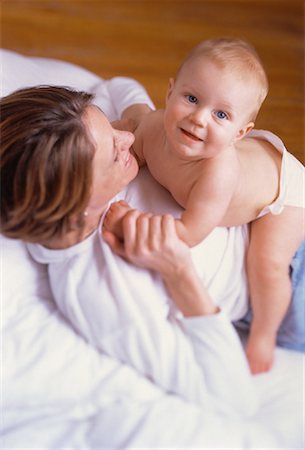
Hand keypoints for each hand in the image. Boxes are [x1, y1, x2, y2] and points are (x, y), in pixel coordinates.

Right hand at [103, 208, 217, 316]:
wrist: (176, 270)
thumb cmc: (154, 260)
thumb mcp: (132, 256)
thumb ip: (117, 245)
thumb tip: (105, 233)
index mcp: (132, 250)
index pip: (129, 220)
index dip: (135, 215)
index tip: (140, 218)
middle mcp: (142, 248)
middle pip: (143, 217)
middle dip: (149, 218)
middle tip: (153, 225)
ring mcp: (156, 245)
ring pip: (155, 218)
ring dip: (159, 220)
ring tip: (161, 229)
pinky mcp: (169, 241)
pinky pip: (167, 219)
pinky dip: (169, 220)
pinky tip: (169, 229)